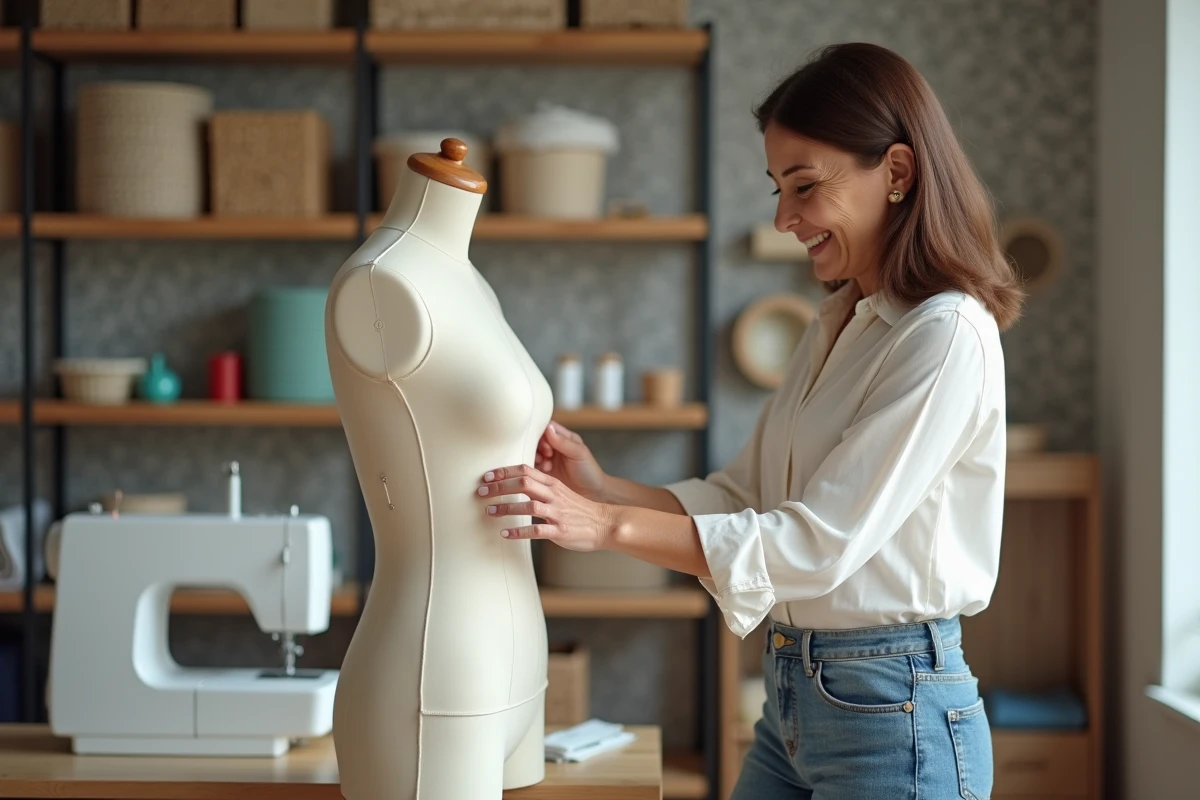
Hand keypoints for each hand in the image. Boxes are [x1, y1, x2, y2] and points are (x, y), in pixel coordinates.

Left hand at [477, 464, 613, 551]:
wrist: (605, 524)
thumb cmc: (578, 510)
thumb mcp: (560, 492)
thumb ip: (541, 488)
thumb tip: (515, 485)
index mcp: (553, 484)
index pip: (525, 471)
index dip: (504, 472)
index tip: (486, 476)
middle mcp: (554, 495)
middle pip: (523, 483)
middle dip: (499, 487)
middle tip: (480, 492)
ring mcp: (557, 513)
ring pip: (529, 505)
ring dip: (506, 508)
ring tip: (489, 511)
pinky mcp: (560, 530)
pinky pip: (537, 530)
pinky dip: (519, 532)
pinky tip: (505, 534)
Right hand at [534, 422, 606, 500]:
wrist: (592, 494)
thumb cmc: (589, 471)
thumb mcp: (579, 453)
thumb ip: (563, 442)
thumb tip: (548, 428)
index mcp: (564, 438)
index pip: (547, 427)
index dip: (542, 433)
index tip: (546, 444)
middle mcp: (554, 447)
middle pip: (537, 440)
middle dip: (538, 447)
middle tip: (547, 456)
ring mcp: (548, 460)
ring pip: (533, 453)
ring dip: (536, 458)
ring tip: (546, 466)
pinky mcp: (543, 473)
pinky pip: (532, 466)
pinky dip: (534, 468)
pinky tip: (544, 472)